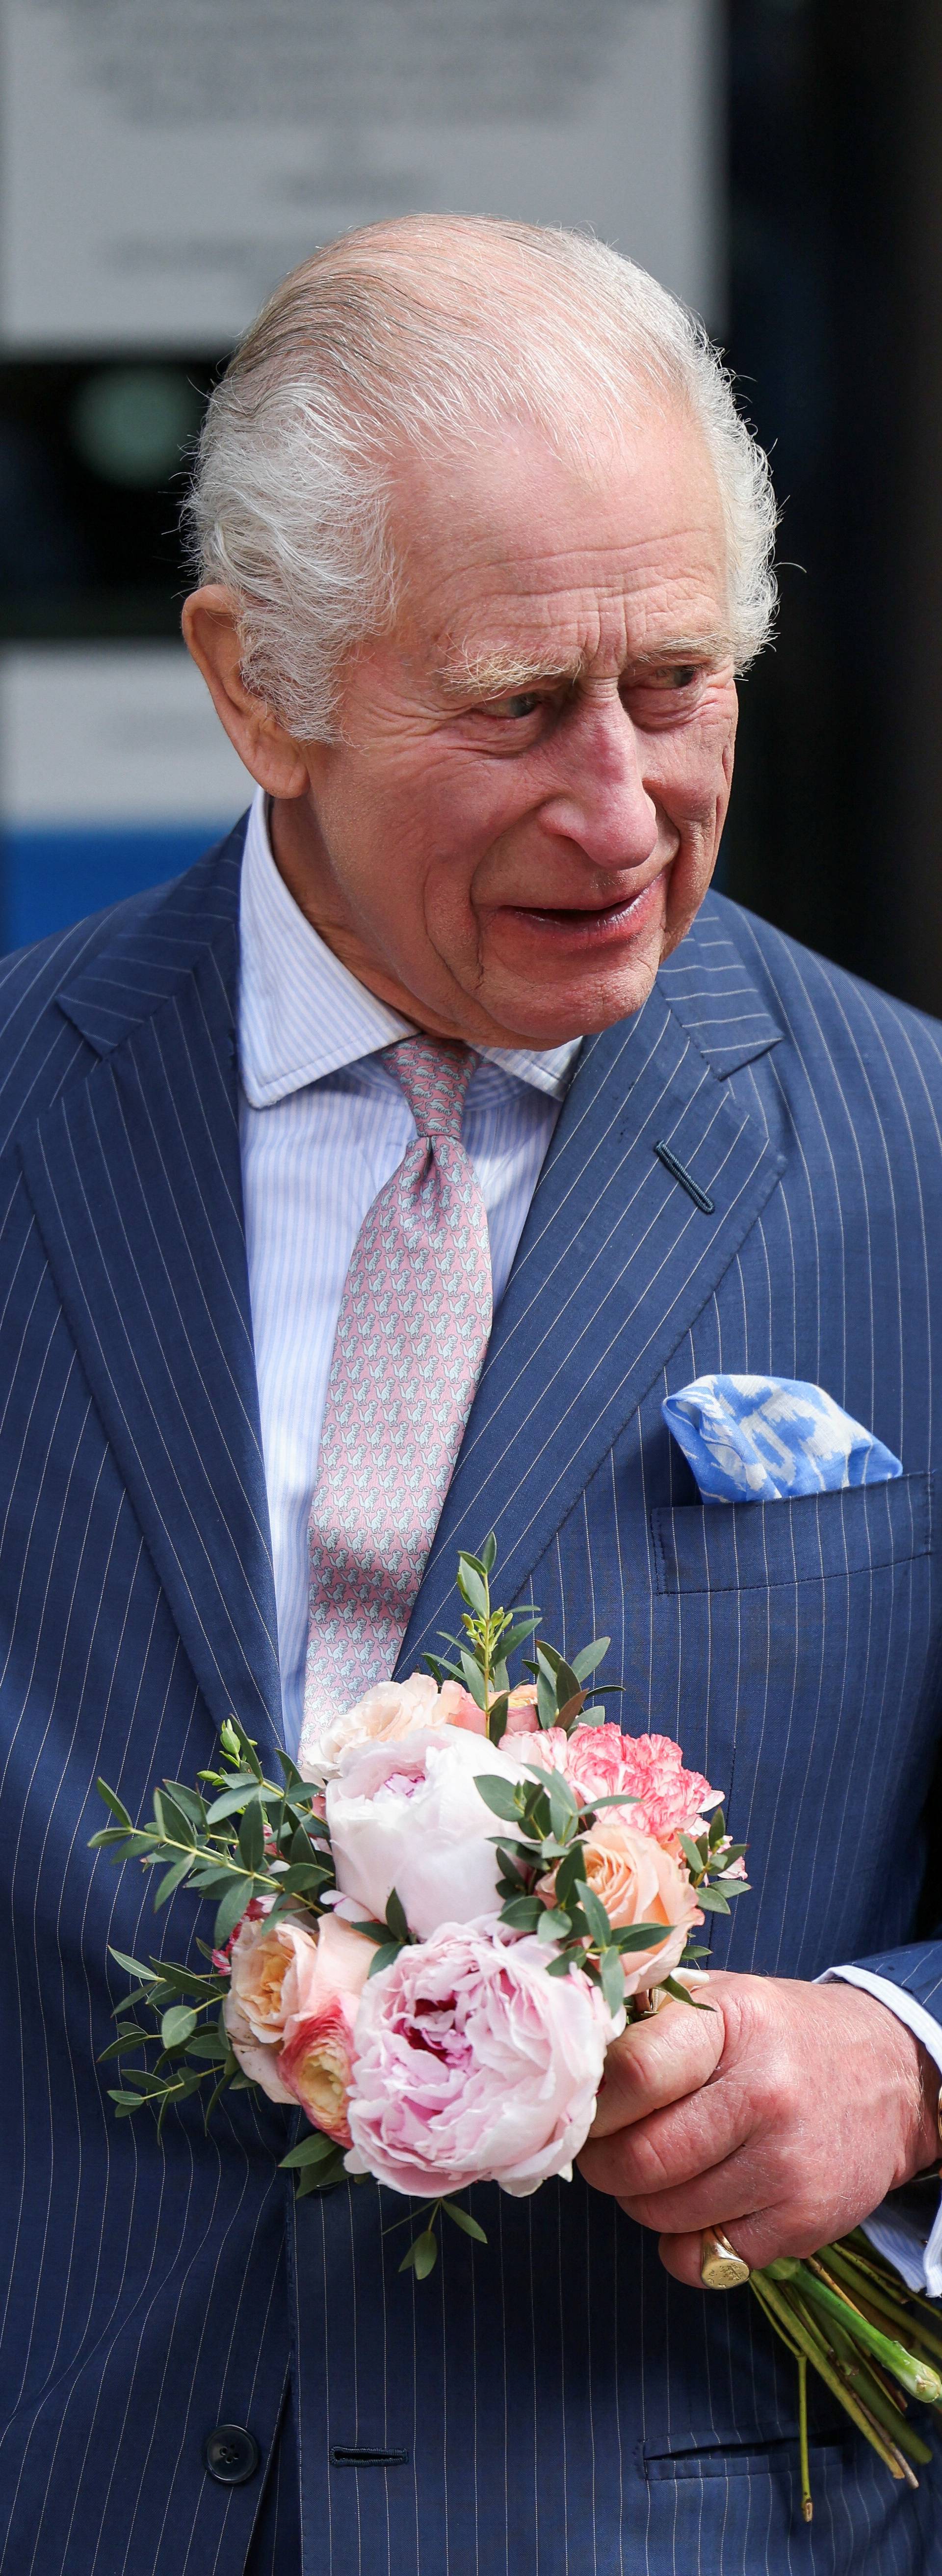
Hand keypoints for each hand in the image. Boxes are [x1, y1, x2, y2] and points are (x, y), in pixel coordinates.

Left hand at [577, 1974, 939, 2286]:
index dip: (592, 2101)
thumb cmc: (779, 2037)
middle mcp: (765, 2093)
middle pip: (638, 2158)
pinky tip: (703, 2206)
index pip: (631, 2075)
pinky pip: (701, 2260)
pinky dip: (684, 2244)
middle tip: (608, 2150)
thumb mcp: (720, 2000)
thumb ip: (646, 2024)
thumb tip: (564, 2067)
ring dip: (642, 2202)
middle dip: (604, 2164)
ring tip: (663, 2170)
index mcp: (733, 2021)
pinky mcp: (804, 2223)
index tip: (588, 2104)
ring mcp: (788, 2164)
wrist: (892, 2077)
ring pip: (663, 2214)